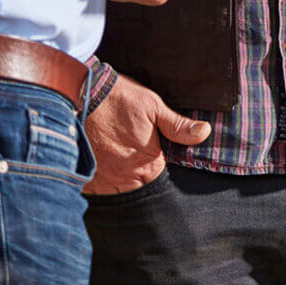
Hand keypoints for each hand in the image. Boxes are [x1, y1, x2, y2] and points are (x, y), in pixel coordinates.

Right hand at [84, 71, 210, 194]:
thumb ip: (178, 126)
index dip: (156, 164)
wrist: (80, 93)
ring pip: (117, 190)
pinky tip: (99, 164)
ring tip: (115, 158)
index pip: (160, 177)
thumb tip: (204, 133)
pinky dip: (99, 181)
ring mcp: (104, 181)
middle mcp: (127, 179)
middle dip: (137, 174)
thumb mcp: (153, 106)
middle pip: (138, 186)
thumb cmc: (119, 98)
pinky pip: (96, 190)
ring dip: (119, 179)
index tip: (150, 152)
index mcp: (148, 164)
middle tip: (130, 152)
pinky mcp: (86, 179)